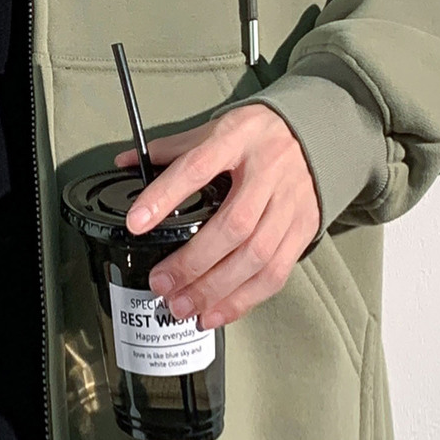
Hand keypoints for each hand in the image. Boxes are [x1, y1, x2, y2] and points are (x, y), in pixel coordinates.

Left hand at [112, 103, 319, 329]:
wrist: (314, 133)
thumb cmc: (258, 133)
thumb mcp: (216, 128)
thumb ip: (171, 149)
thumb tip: (125, 163)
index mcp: (236, 140)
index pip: (196, 168)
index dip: (165, 197)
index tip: (136, 223)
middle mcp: (266, 173)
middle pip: (232, 225)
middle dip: (193, 263)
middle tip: (162, 284)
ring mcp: (289, 204)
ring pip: (256, 256)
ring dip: (217, 289)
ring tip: (184, 306)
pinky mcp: (303, 229)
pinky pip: (276, 272)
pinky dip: (245, 299)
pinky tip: (217, 311)